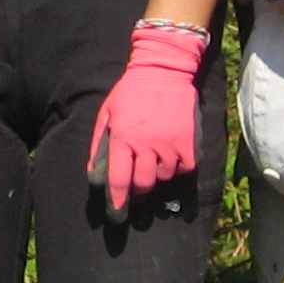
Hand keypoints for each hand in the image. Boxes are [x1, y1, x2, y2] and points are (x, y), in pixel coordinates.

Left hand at [88, 23, 207, 211]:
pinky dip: (178, 167)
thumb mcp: (107, 114)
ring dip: (158, 174)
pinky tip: (172, 156)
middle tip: (137, 185)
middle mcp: (147, 144)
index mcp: (123, 138)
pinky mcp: (188, 141)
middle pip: (144, 184)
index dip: (117, 200)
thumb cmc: (130, 93)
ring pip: (164, 177)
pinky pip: (185, 168)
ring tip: (154, 162)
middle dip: (139, 189)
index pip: (119, 179)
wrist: (163, 70)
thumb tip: (94, 174)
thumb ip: (99, 145)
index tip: (117, 212)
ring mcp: (170, 144)